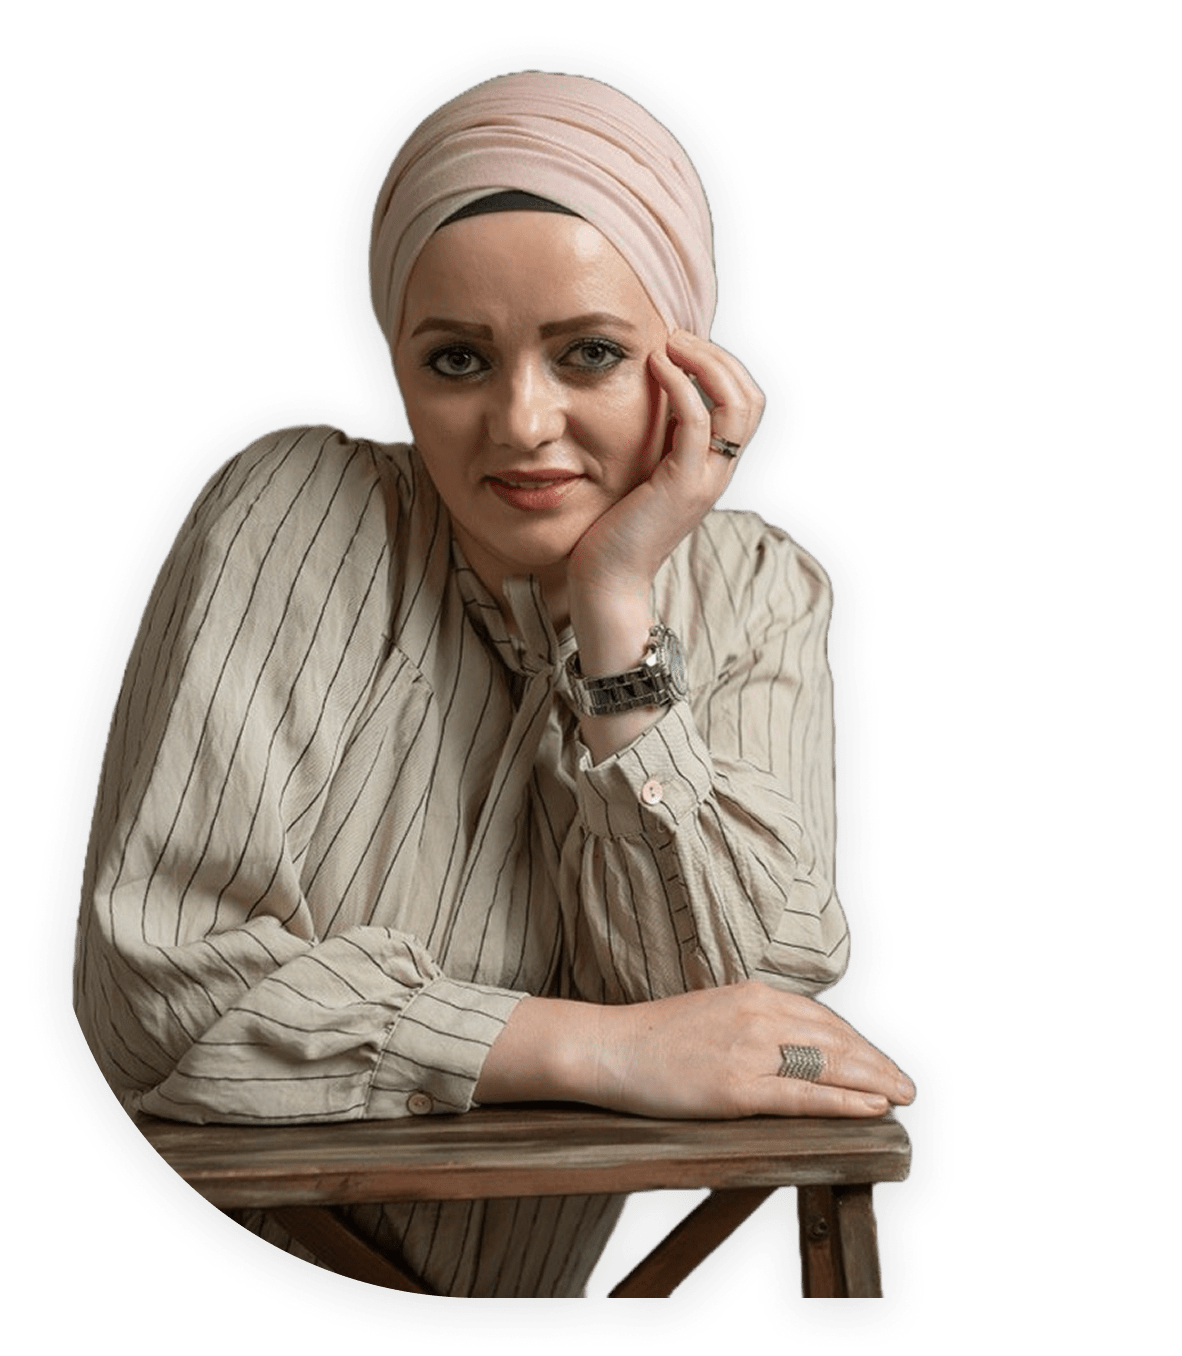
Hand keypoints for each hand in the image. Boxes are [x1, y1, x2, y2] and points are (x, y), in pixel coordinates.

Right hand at [478, 982, 914, 1118]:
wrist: (607, 1047)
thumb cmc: (651, 1037)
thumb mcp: (710, 1013)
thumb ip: (748, 1021)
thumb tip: (782, 1041)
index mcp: (753, 995)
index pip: (821, 1019)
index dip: (856, 1042)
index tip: (878, 1060)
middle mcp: (759, 1015)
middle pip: (835, 1041)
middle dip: (875, 1062)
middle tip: (905, 1083)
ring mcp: (750, 1051)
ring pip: (829, 1066)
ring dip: (873, 1082)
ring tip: (900, 1096)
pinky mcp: (737, 1088)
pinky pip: (804, 1096)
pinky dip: (845, 1102)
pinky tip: (870, 1109)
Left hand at [566, 330, 765, 603]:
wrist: (606, 583)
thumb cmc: (612, 530)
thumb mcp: (642, 475)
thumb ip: (657, 441)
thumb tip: (651, 397)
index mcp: (712, 469)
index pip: (745, 405)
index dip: (721, 366)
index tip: (680, 347)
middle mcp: (718, 474)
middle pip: (750, 399)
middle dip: (718, 357)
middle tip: (676, 336)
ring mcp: (705, 481)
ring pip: (736, 405)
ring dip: (705, 362)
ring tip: (670, 343)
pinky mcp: (681, 487)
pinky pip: (695, 422)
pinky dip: (680, 385)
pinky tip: (655, 366)